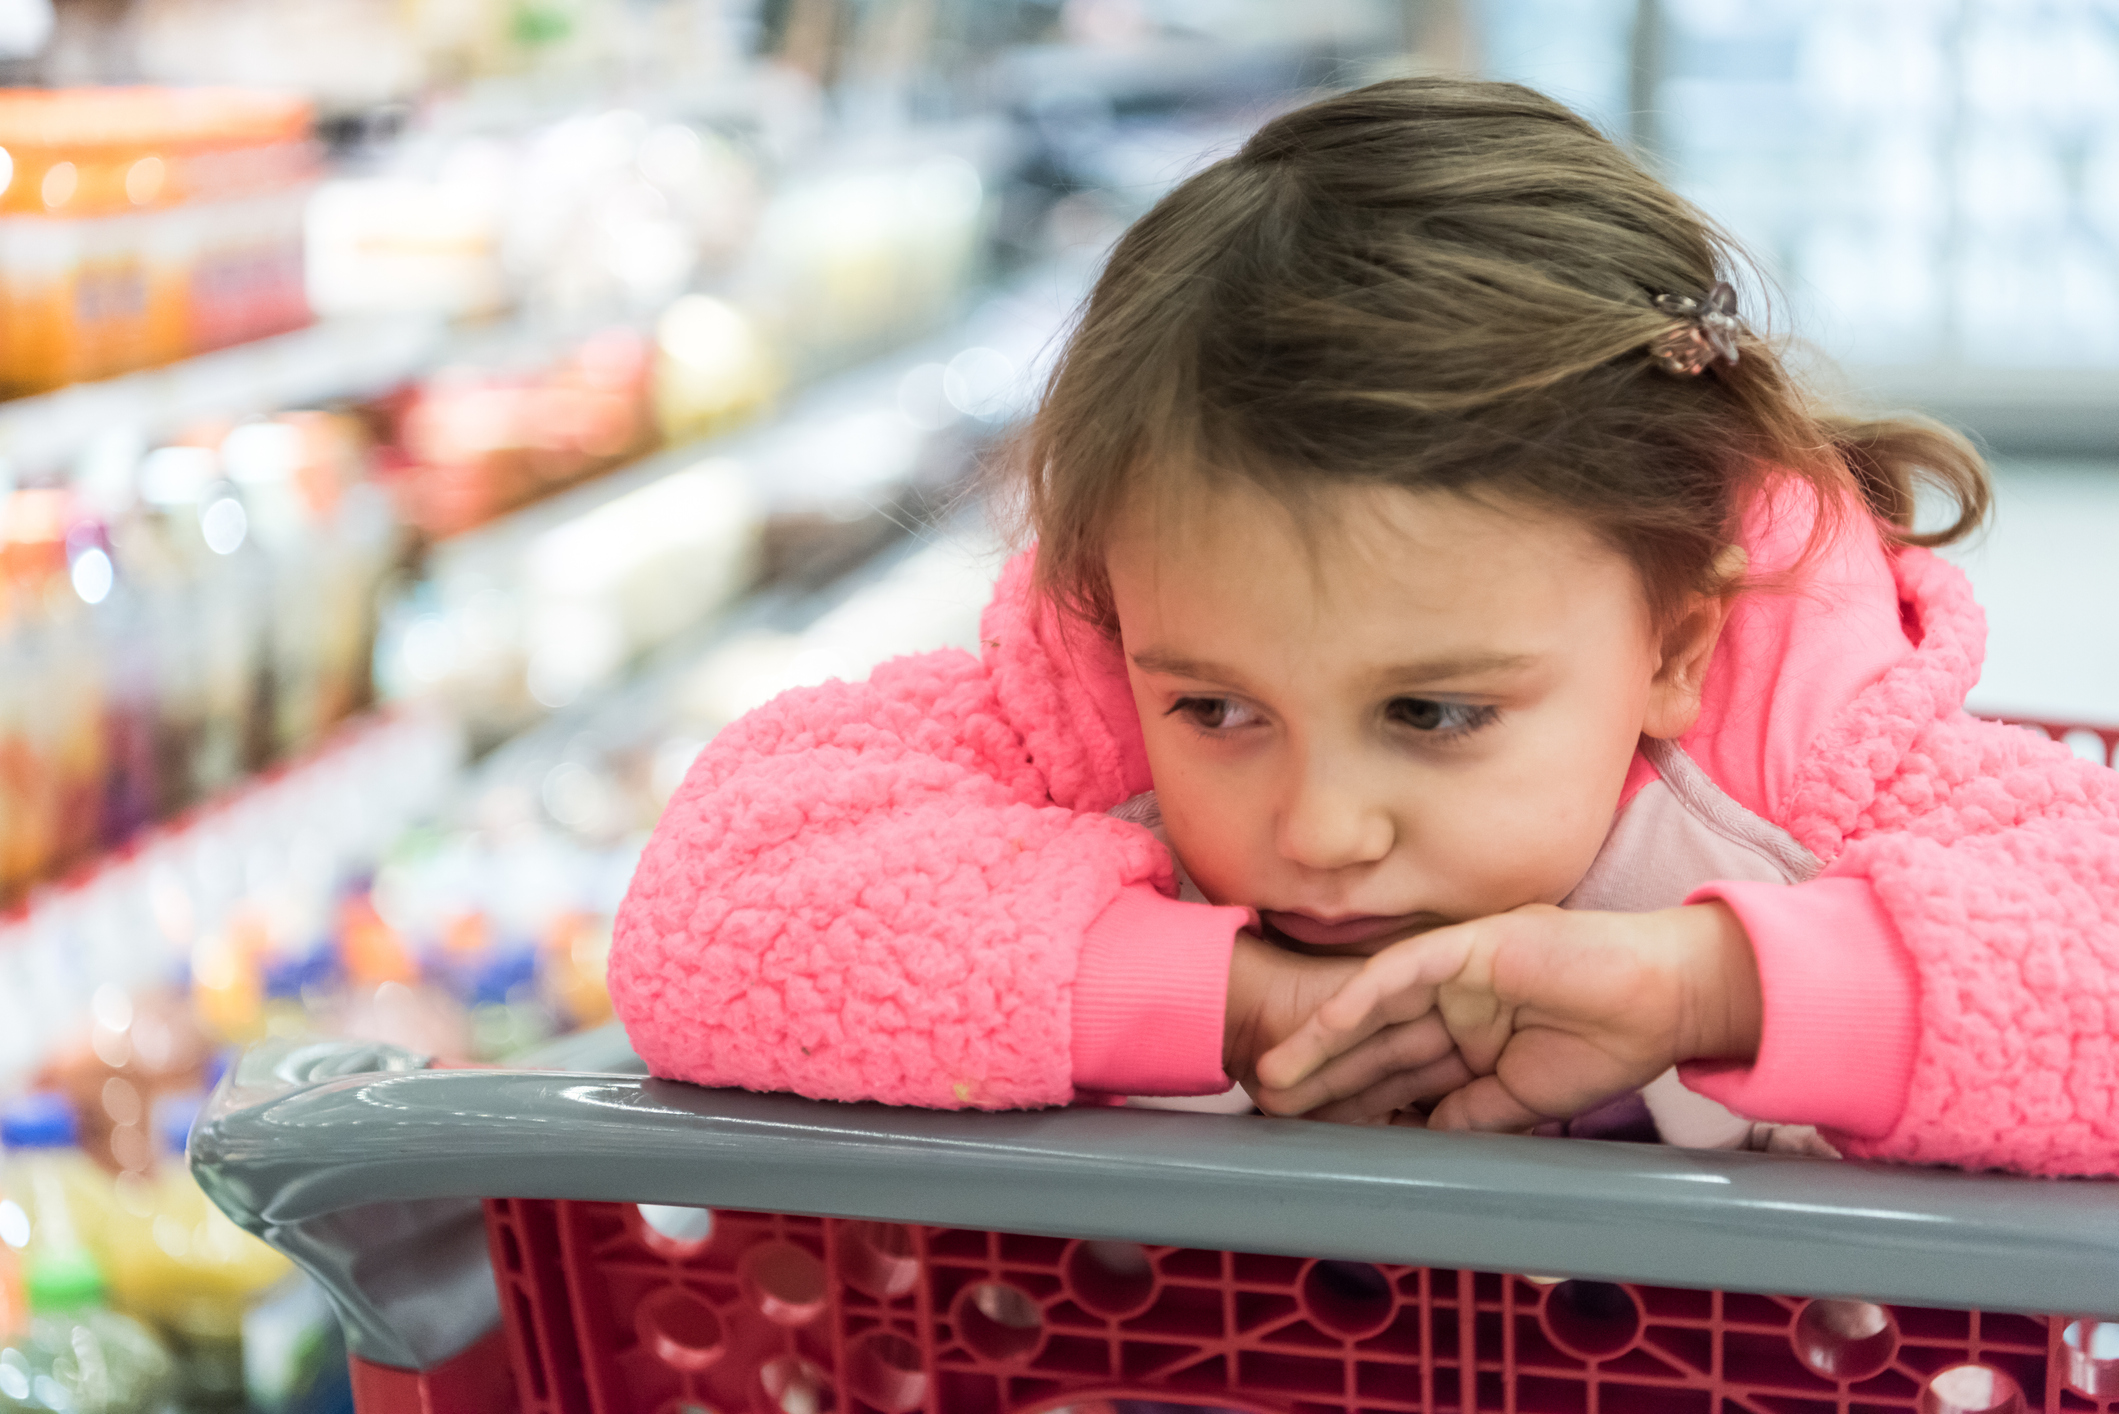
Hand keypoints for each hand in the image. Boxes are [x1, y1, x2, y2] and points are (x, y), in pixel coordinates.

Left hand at [1252, 902, 1761, 1131]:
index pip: (1398, 1074)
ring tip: (1274, 1077)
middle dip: (1322, 1077)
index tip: (1308, 1135)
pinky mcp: (1468, 945)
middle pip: (1374, 1045)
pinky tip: (1324, 1027)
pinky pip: (1401, 972)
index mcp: (1468, 1038)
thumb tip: (1417, 1142)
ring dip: (1323, 1044)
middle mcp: (1453, 1003)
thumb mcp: (1522, 1100)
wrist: (1663, 1002)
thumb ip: (1467, 1115)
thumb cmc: (1607, 1047)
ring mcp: (1457, 972)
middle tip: (1269, 1107)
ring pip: (1374, 1011)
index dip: (1352, 1103)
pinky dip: (1362, 999)